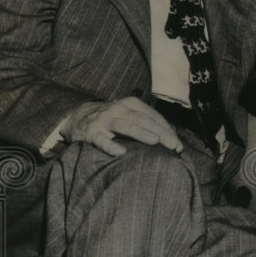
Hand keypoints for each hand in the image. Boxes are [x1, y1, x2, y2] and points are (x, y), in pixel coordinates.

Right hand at [62, 97, 182, 156]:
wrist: (76, 118)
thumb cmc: (111, 119)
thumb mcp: (127, 114)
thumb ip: (145, 121)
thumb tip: (171, 137)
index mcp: (130, 104)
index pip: (152, 116)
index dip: (167, 129)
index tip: (178, 144)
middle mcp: (118, 109)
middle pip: (143, 120)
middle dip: (161, 133)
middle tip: (175, 146)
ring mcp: (104, 120)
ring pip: (125, 126)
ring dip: (141, 133)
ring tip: (155, 142)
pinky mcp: (91, 133)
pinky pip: (101, 140)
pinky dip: (110, 145)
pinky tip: (120, 152)